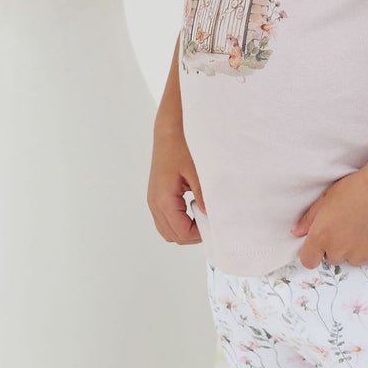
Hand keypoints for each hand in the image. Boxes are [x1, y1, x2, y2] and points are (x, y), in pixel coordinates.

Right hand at [148, 128, 206, 244]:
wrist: (169, 131)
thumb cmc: (181, 146)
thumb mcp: (198, 172)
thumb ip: (204, 196)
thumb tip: (210, 216)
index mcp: (164, 199)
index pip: (181, 232)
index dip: (199, 233)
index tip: (214, 224)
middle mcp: (154, 203)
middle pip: (173, 236)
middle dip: (193, 234)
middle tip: (210, 221)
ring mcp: (153, 201)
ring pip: (168, 231)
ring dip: (185, 229)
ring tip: (202, 215)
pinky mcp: (156, 197)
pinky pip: (166, 220)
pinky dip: (179, 222)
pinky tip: (193, 208)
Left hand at [289, 167, 367, 269]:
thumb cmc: (356, 189)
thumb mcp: (326, 198)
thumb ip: (309, 219)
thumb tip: (296, 232)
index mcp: (321, 237)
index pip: (308, 260)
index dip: (313, 253)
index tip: (320, 244)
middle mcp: (339, 251)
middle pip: (332, 257)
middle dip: (338, 246)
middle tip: (349, 225)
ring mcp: (360, 257)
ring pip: (354, 258)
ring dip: (356, 248)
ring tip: (366, 225)